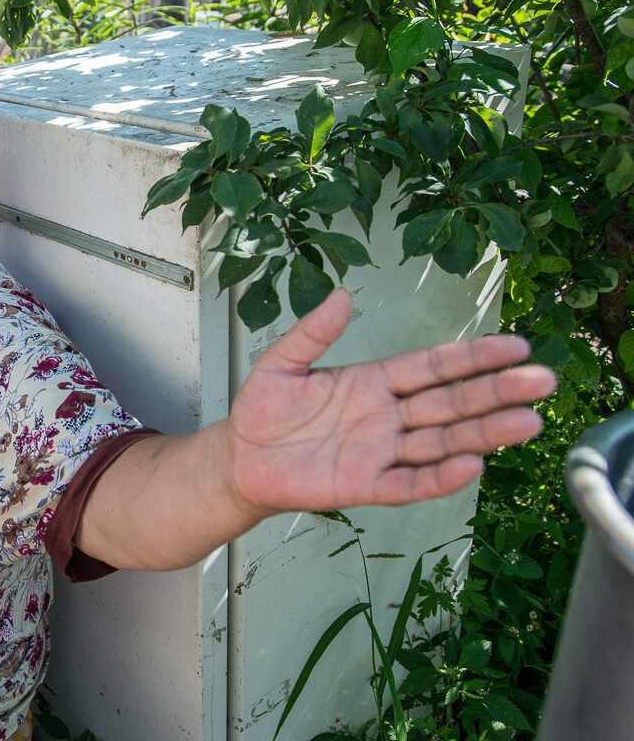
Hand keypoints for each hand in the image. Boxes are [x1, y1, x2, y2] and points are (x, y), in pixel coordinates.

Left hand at [224, 288, 557, 517]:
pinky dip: (437, 478)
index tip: (515, 347)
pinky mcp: (363, 486)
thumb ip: (313, 333)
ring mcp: (379, 452)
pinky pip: (407, 483)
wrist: (239, 459)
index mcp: (374, 382)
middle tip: (541, 381)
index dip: (473, 358)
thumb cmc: (263, 412)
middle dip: (496, 392)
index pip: (433, 367)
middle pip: (451, 403)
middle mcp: (387, 417)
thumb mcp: (282, 363)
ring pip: (440, 442)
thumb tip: (341, 294)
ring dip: (482, 435)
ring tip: (526, 423)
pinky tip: (469, 466)